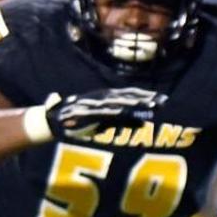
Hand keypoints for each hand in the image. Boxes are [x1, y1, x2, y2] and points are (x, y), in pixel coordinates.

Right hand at [47, 87, 165, 140]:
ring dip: (138, 105)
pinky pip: (109, 114)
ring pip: (122, 104)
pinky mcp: (90, 114)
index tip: (161, 98)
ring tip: (154, 108)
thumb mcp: (96, 116)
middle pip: (129, 97)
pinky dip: (121, 114)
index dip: (144, 95)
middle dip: (147, 99)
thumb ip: (114, 117)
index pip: (128, 94)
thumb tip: (138, 120)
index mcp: (104, 97)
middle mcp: (102, 98)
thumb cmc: (74, 120)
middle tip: (164, 102)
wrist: (52, 121)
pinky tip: (133, 116)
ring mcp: (96, 105)